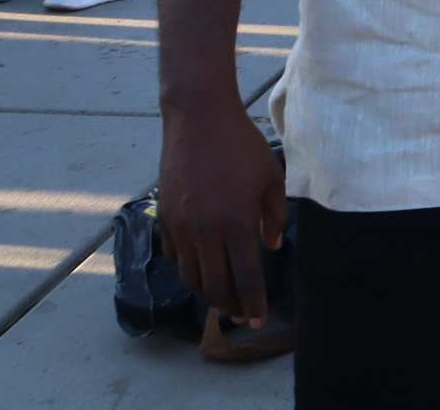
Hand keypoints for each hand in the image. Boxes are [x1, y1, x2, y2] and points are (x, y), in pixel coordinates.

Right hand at [157, 99, 288, 327]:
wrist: (199, 118)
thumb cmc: (242, 145)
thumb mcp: (271, 178)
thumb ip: (274, 216)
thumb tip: (272, 247)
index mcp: (236, 222)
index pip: (246, 276)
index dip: (254, 302)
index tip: (258, 320)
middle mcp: (205, 230)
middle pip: (214, 285)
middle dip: (229, 306)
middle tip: (240, 314)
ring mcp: (181, 226)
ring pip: (191, 276)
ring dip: (207, 293)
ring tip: (222, 298)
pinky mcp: (165, 218)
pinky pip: (176, 256)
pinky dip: (188, 270)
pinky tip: (201, 270)